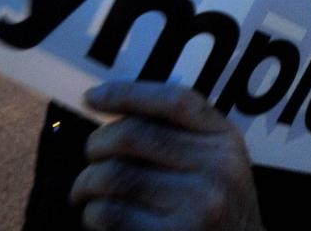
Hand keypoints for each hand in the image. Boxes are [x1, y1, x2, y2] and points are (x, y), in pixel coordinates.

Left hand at [71, 82, 264, 230]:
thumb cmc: (220, 208)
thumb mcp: (219, 163)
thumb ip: (183, 135)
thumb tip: (113, 112)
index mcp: (225, 141)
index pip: (174, 100)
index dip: (127, 93)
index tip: (92, 98)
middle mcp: (216, 169)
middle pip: (133, 135)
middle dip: (97, 144)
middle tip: (90, 156)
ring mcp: (196, 205)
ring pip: (113, 175)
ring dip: (86, 182)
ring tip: (85, 190)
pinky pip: (109, 213)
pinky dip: (92, 212)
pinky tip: (97, 215)